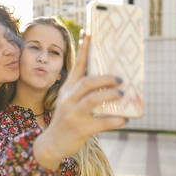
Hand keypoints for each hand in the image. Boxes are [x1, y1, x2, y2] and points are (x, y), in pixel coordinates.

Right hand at [33, 33, 125, 169]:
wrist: (52, 143)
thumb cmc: (67, 119)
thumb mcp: (69, 102)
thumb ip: (82, 91)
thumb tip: (109, 81)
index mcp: (67, 90)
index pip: (77, 66)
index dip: (84, 49)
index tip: (89, 32)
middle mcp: (68, 99)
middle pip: (86, 82)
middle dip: (105, 78)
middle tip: (120, 79)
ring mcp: (73, 114)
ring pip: (92, 100)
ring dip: (110, 95)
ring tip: (122, 94)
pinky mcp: (80, 128)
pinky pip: (100, 122)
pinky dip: (114, 120)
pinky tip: (124, 119)